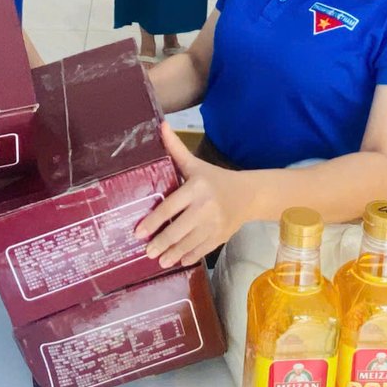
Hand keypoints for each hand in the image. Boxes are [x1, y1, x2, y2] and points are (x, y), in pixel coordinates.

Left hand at [134, 124, 251, 266]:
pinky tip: (178, 261)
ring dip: (172, 254)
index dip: (153, 221)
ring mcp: (214, 224)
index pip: (170, 207)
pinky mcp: (220, 236)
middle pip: (178, 229)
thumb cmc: (215, 179)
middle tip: (147, 251)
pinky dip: (189, 256)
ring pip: (189, 243)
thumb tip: (160, 125)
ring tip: (159, 260)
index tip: (138, 232)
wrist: (248, 195)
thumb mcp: (196, 164)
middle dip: (160, 243)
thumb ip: (175, 148)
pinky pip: (202, 250)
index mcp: (196, 188)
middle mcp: (205, 207)